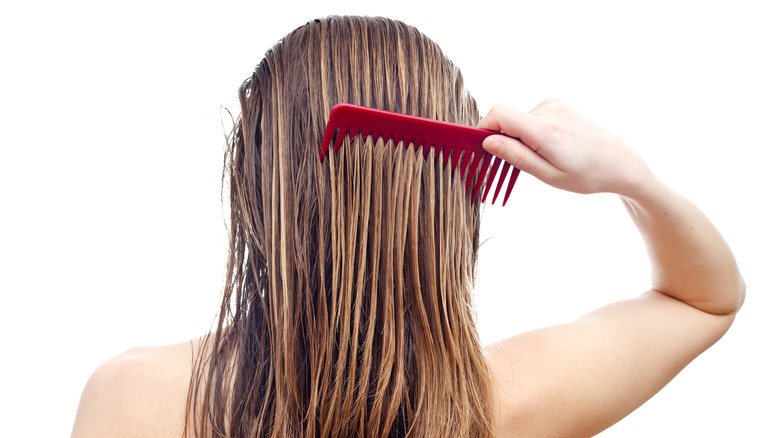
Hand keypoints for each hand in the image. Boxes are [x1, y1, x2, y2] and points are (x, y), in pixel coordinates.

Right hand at [478, 98, 653, 196]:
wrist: (621, 163)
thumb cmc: (587, 175)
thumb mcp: (548, 175)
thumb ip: (516, 156)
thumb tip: (487, 142)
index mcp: (544, 129)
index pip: (497, 115)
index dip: (482, 130)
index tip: (479, 150)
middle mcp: (548, 110)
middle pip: (506, 119)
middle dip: (503, 141)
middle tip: (514, 167)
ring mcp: (554, 105)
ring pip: (518, 120)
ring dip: (519, 139)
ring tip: (541, 159)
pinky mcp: (558, 105)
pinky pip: (531, 118)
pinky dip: (530, 133)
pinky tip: (549, 149)